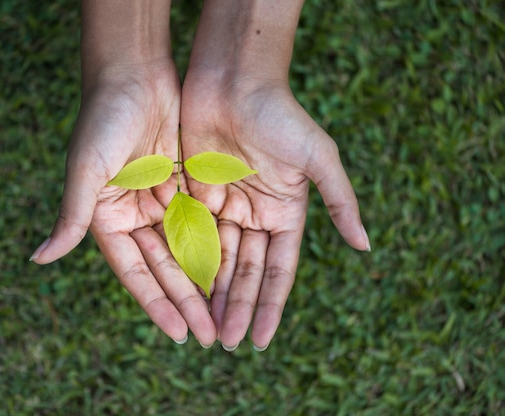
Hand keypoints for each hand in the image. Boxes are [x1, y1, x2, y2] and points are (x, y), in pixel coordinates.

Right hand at [31, 61, 215, 345]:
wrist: (134, 72)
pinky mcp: (186, 181)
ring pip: (189, 249)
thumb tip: (38, 259)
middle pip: (167, 268)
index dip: (158, 304)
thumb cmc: (104, 119)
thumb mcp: (87, 171)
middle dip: (188, 301)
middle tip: (210, 336)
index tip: (180, 334)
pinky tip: (236, 269)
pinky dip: (219, 244)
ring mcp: (163, 199)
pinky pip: (205, 219)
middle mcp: (137, 214)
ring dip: (206, 279)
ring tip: (226, 311)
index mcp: (110, 218)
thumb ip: (72, 216)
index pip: (137, 272)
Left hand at [181, 73, 369, 349]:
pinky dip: (187, 264)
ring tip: (207, 328)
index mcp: (284, 212)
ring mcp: (224, 206)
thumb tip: (365, 246)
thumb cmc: (280, 115)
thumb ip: (340, 200)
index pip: (278, 270)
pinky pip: (190, 236)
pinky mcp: (193, 194)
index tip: (261, 340)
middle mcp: (254, 214)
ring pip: (216, 260)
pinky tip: (182, 292)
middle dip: (238, 307)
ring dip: (212, 294)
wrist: (233, 80)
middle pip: (246, 272)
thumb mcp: (317, 158)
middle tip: (227, 343)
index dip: (271, 305)